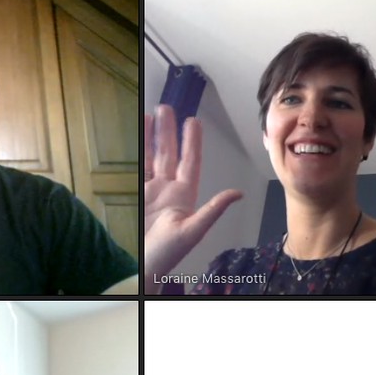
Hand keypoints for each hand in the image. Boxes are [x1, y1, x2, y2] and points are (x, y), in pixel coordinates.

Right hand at [142, 105, 240, 279]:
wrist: (141, 267)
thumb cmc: (167, 255)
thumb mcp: (193, 232)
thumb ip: (213, 210)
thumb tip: (237, 193)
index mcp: (185, 195)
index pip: (190, 161)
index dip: (192, 141)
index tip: (193, 121)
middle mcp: (170, 189)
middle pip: (170, 153)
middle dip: (169, 131)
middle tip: (167, 108)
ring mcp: (153, 191)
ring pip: (154, 156)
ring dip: (153, 136)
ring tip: (152, 114)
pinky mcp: (138, 195)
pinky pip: (139, 167)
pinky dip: (139, 150)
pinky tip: (139, 134)